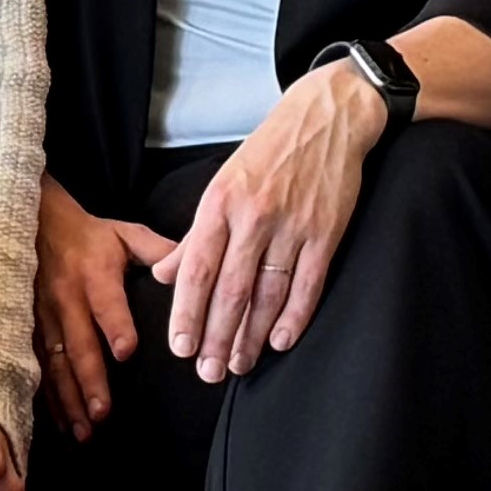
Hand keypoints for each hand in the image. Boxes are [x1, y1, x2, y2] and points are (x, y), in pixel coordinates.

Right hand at [33, 183, 175, 442]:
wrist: (31, 225)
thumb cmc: (87, 235)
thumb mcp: (124, 235)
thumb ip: (159, 253)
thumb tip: (197, 268)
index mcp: (95, 274)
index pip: (107, 302)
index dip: (115, 325)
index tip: (126, 352)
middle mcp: (67, 299)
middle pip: (78, 344)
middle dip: (90, 380)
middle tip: (103, 413)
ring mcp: (44, 318)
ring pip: (54, 364)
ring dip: (69, 399)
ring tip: (84, 430)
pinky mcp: (29, 330)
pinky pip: (37, 368)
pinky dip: (47, 398)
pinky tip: (59, 423)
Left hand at [167, 59, 383, 381]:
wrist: (326, 118)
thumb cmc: (268, 153)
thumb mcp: (221, 184)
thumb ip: (194, 235)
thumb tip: (163, 274)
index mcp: (219, 204)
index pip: (197, 269)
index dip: (187, 312)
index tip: (179, 347)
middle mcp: (253, 217)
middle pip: (231, 289)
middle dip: (216, 336)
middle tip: (207, 372)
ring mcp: (292, 226)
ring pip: (268, 293)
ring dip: (253, 335)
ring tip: (239, 364)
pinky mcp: (326, 232)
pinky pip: (308, 283)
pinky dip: (295, 315)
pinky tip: (281, 341)